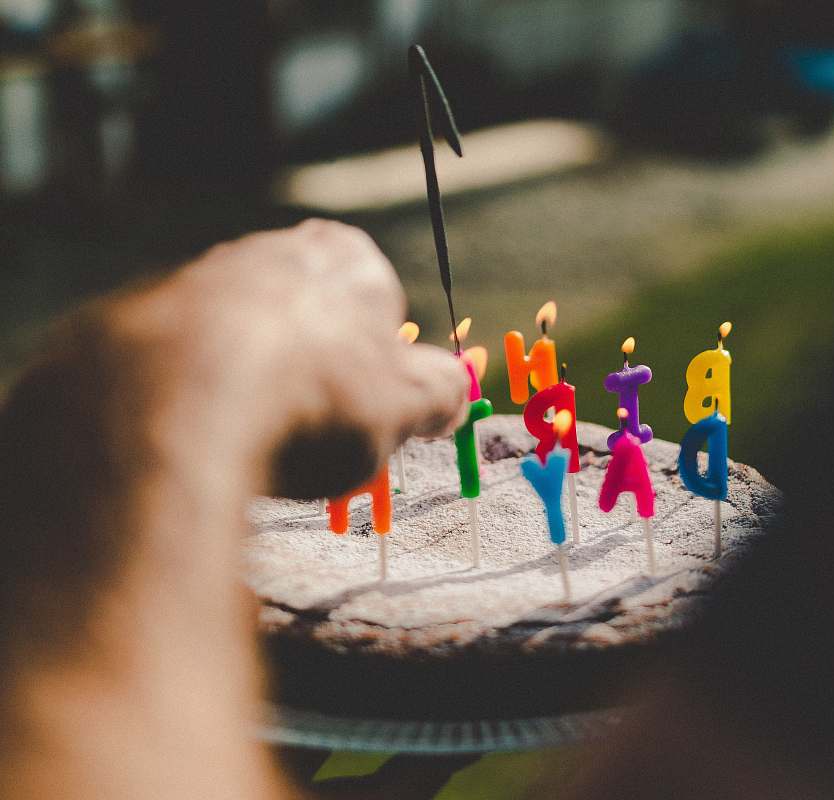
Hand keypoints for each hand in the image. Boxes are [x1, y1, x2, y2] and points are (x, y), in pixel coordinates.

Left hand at [0, 220, 467, 798]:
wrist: (172, 404)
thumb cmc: (314, 398)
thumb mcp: (409, 406)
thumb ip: (444, 392)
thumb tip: (456, 393)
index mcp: (345, 257)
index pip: (380, 305)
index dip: (381, 367)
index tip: (371, 414)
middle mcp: (265, 251)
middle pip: (305, 322)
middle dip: (312, 376)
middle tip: (315, 438)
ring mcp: (191, 280)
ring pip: (236, 343)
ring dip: (248, 390)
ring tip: (252, 451)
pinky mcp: (128, 322)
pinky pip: (172, 369)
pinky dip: (187, 404)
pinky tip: (193, 446)